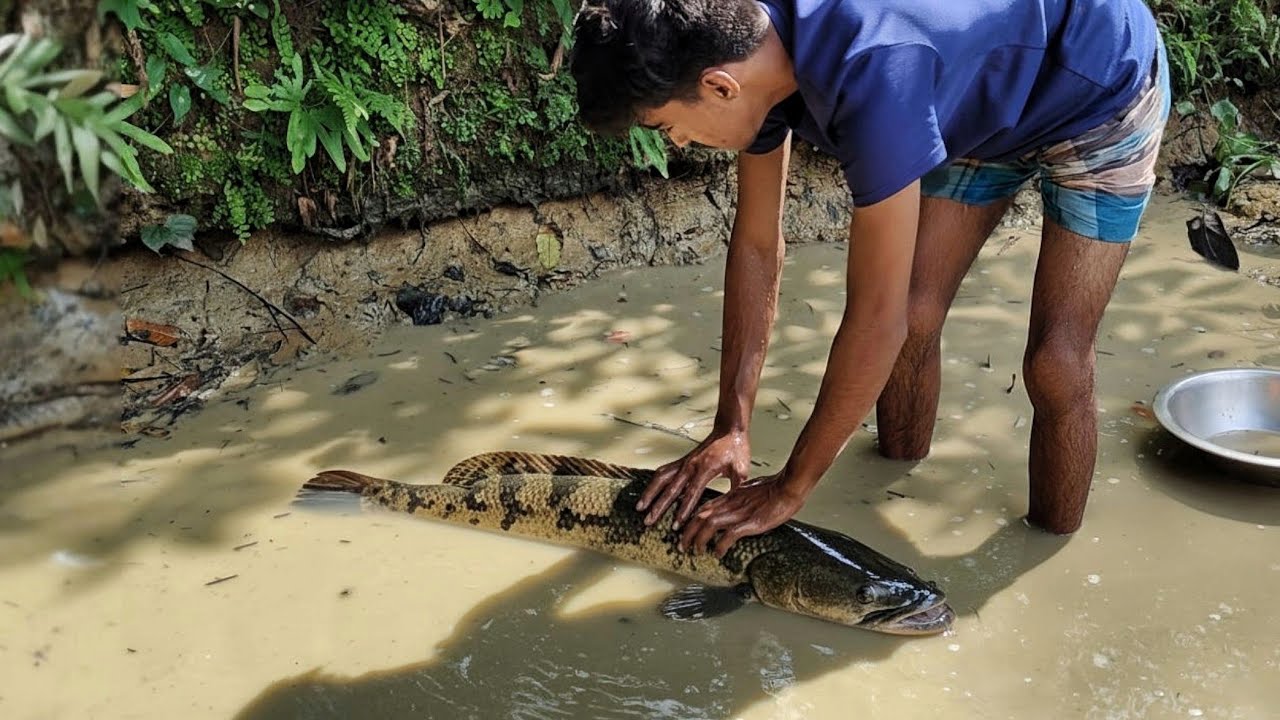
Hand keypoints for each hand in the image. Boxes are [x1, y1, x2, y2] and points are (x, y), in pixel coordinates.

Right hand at [637, 429, 750, 527]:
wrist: (729, 429)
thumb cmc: (736, 449)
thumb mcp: (741, 469)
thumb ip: (735, 488)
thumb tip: (733, 507)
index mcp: (705, 469)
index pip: (691, 493)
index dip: (683, 510)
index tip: (675, 526)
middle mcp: (690, 466)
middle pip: (670, 489)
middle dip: (659, 507)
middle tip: (648, 521)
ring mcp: (684, 462)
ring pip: (661, 479)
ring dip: (649, 493)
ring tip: (639, 508)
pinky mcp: (682, 461)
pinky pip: (663, 472)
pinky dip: (653, 483)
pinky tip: (647, 493)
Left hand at [679, 472, 807, 556]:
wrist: (788, 486)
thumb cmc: (774, 488)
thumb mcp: (750, 490)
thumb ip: (739, 498)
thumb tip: (734, 506)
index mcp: (730, 496)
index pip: (704, 508)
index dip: (691, 521)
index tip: (685, 532)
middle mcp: (731, 504)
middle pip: (700, 516)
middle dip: (688, 533)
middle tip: (682, 547)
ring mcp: (740, 513)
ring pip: (709, 525)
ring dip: (699, 540)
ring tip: (696, 551)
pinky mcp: (751, 522)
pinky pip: (729, 535)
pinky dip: (721, 545)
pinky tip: (718, 553)